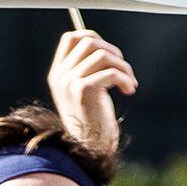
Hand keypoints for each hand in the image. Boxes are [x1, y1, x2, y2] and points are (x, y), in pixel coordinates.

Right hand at [46, 25, 136, 149]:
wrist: (90, 147)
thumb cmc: (93, 119)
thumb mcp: (84, 90)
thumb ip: (87, 69)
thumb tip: (105, 46)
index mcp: (57, 74)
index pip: (70, 39)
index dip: (93, 38)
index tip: (110, 53)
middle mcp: (60, 76)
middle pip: (88, 42)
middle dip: (113, 52)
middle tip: (125, 70)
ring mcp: (69, 83)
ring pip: (102, 56)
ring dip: (123, 66)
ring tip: (129, 82)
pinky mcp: (83, 91)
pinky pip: (110, 72)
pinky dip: (125, 79)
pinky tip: (129, 90)